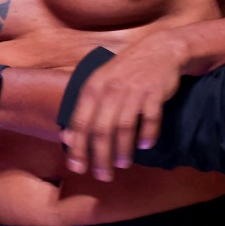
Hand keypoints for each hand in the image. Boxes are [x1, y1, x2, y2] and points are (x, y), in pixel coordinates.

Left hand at [61, 35, 183, 181]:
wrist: (158, 49)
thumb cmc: (124, 72)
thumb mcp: (99, 84)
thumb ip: (83, 110)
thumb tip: (66, 137)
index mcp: (92, 87)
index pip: (80, 122)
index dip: (77, 147)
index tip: (77, 167)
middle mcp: (110, 89)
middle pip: (101, 129)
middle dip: (100, 156)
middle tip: (102, 176)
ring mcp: (133, 90)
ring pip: (124, 126)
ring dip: (122, 149)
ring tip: (122, 164)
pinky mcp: (154, 91)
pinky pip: (150, 117)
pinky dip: (148, 133)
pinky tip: (145, 145)